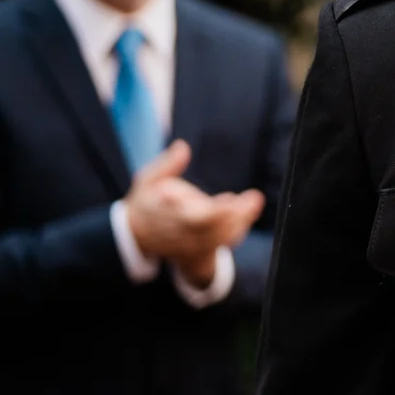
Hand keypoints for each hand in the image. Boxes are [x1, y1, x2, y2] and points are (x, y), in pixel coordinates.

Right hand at [124, 141, 263, 282]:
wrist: (140, 237)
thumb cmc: (146, 202)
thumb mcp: (147, 180)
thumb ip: (166, 164)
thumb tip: (182, 146)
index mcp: (164, 211)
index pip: (183, 211)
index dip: (203, 207)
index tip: (227, 198)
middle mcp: (180, 229)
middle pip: (209, 226)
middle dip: (233, 213)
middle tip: (254, 198)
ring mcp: (190, 242)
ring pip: (219, 236)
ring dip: (240, 220)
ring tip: (253, 200)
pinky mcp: (200, 248)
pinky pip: (222, 242)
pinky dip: (238, 228)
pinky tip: (249, 211)